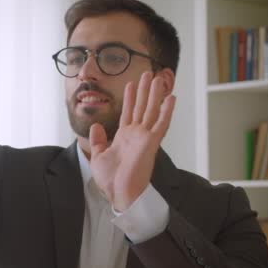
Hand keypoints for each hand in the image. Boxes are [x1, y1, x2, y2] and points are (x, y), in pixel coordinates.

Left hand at [89, 71, 175, 211]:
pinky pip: (161, 124)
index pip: (128, 112)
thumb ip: (98, 140)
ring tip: (158, 78)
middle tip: (148, 73)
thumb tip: (96, 126)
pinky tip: (171, 98)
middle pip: (141, 107)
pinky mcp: (151, 143)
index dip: (130, 98)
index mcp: (124, 137)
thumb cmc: (111, 180)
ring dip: (155, 94)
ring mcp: (144, 138)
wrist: (119, 194)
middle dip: (144, 90)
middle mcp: (136, 135)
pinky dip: (167, 111)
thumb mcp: (98, 156)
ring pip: (151, 111)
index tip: (131, 83)